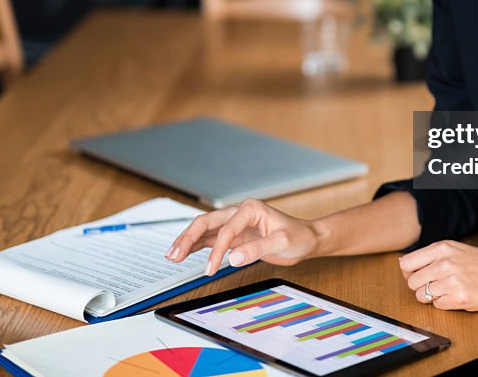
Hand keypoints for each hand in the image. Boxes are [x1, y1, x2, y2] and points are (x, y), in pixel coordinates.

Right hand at [165, 199, 322, 274]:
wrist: (306, 239)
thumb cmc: (298, 237)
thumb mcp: (281, 243)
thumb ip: (257, 249)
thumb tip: (232, 258)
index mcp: (249, 209)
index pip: (226, 230)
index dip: (216, 250)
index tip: (210, 268)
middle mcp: (238, 213)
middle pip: (206, 223)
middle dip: (187, 238)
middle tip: (173, 255)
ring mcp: (234, 224)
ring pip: (204, 230)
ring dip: (187, 241)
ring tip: (171, 256)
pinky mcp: (234, 235)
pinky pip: (210, 239)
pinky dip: (196, 246)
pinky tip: (184, 253)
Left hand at [398, 240, 477, 311]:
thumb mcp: (460, 251)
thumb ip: (435, 256)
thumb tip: (404, 265)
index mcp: (443, 247)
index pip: (406, 263)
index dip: (410, 273)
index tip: (420, 276)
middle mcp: (444, 262)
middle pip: (412, 282)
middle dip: (421, 288)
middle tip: (439, 287)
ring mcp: (452, 280)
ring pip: (422, 296)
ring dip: (434, 297)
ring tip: (452, 291)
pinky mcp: (460, 298)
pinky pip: (438, 306)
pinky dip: (446, 305)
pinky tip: (461, 298)